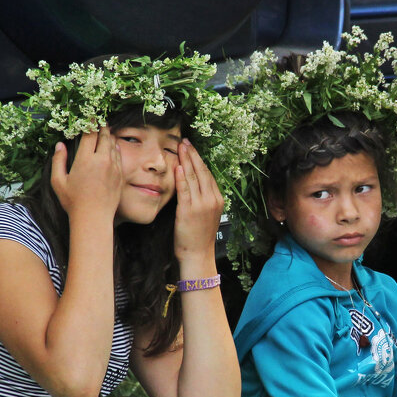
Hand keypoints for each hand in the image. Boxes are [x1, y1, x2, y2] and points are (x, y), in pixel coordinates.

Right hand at [50, 127, 122, 224]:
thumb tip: (60, 145)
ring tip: (105, 130)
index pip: (89, 134)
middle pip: (104, 135)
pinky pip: (119, 155)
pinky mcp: (120, 175)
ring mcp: (113, 167)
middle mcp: (101, 160)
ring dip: (109, 136)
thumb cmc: (73, 202)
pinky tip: (112, 146)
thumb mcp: (58, 182)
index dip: (89, 122)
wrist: (94, 218)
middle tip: (99, 120)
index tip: (88, 116)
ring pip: (113, 144)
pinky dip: (115, 147)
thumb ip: (58, 160)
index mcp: (85, 159)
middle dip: (101, 126)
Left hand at [173, 139, 222, 261]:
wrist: (198, 255)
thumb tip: (195, 186)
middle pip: (202, 172)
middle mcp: (212, 200)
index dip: (199, 160)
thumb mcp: (207, 215)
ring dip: (186, 160)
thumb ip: (204, 199)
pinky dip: (181, 177)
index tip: (192, 148)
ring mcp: (201, 205)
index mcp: (218, 200)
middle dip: (193, 154)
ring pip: (193, 177)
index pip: (208, 174)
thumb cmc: (199, 237)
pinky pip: (185, 190)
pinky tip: (178, 166)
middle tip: (185, 141)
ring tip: (180, 147)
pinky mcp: (189, 211)